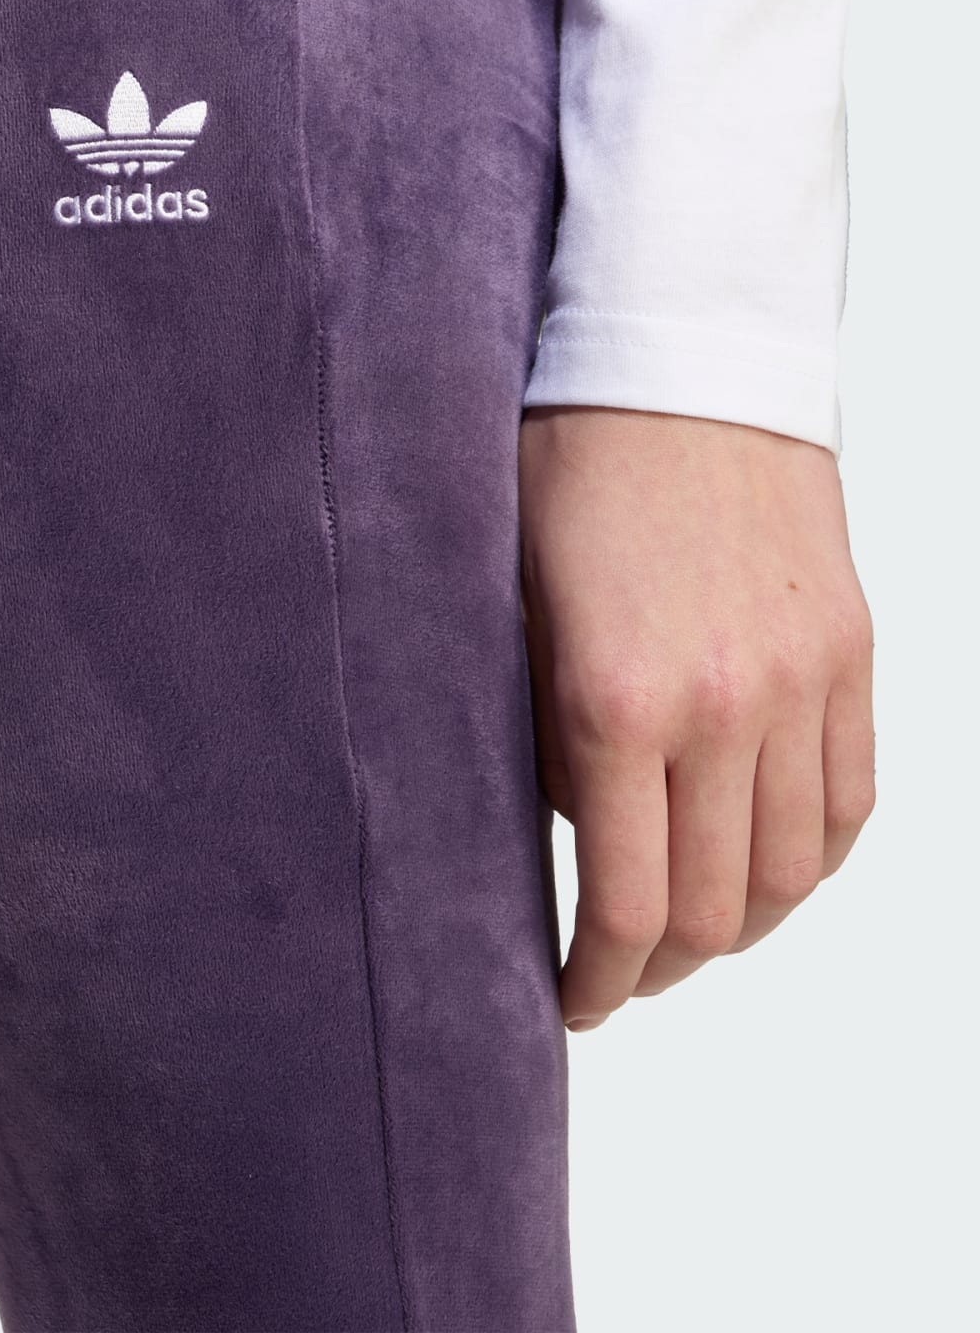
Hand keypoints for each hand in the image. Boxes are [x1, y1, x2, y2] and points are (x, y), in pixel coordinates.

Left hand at [519, 408, 873, 1031]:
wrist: (673, 356)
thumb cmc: (559, 465)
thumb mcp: (504, 600)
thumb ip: (530, 728)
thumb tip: (557, 829)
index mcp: (612, 698)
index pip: (627, 905)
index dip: (598, 980)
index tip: (571, 1002)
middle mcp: (721, 706)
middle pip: (717, 912)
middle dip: (660, 970)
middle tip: (616, 977)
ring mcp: (803, 682)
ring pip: (796, 873)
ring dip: (742, 928)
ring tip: (688, 934)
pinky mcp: (854, 652)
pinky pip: (853, 800)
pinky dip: (813, 859)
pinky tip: (767, 866)